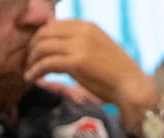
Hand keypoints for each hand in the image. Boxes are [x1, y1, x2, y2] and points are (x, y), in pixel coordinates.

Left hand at [25, 20, 153, 112]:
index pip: (53, 24)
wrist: (133, 87)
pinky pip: (47, 63)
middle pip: (44, 33)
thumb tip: (61, 44)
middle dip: (32, 48)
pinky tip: (33, 78)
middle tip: (30, 62)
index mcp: (87, 25)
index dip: (40, 37)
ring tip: (30, 72)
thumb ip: (81, 42)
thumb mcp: (99, 48)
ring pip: (43, 47)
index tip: (36, 51)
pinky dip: (36, 71)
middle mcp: (82, 31)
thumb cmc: (118, 74)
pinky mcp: (76, 62)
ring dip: (32, 60)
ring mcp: (79, 46)